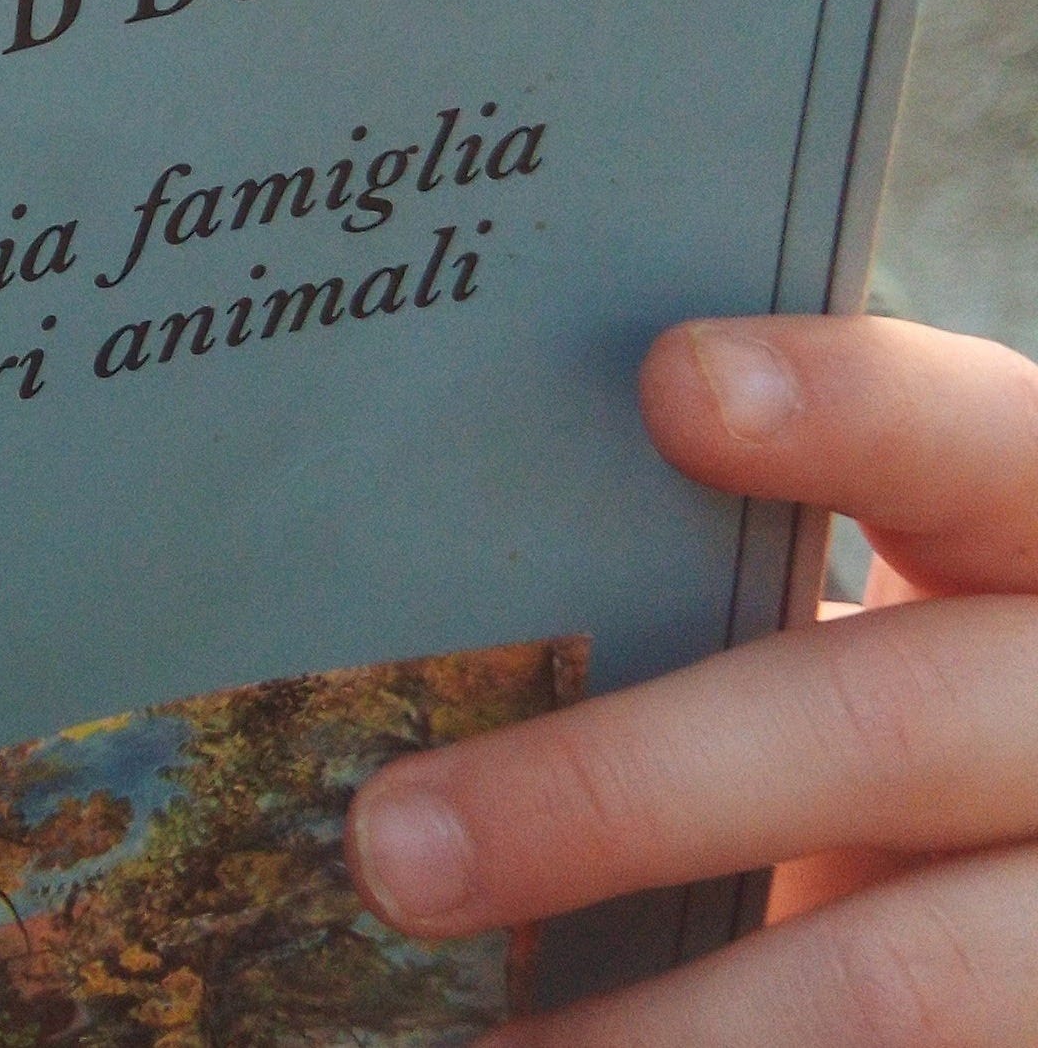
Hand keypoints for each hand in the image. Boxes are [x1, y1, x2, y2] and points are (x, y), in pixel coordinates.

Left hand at [346, 312, 1037, 1043]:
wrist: (1031, 881)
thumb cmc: (907, 704)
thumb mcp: (885, 627)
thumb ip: (723, 590)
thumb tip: (411, 598)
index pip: (975, 439)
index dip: (849, 406)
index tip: (672, 385)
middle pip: (882, 725)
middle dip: (616, 792)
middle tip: (394, 852)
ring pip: (904, 978)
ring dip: (662, 1025)